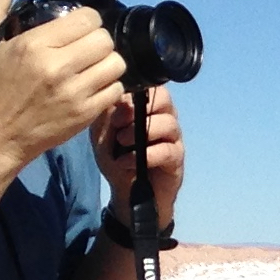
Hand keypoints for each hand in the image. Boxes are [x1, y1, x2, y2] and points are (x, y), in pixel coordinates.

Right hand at [0, 0, 127, 172]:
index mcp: (34, 45)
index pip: (87, 19)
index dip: (86, 21)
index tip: (78, 29)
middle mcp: (57, 67)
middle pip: (105, 40)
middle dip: (98, 41)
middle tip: (86, 49)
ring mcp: (74, 92)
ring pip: (116, 64)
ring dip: (107, 63)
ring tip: (92, 67)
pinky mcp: (85, 113)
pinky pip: (116, 90)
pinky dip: (109, 86)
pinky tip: (93, 86)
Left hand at [92, 81, 183, 231]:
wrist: (125, 194)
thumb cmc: (116, 159)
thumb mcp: (102, 135)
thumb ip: (108, 115)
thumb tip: (120, 98)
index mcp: (146, 107)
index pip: (149, 86)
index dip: (133, 92)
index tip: (114, 107)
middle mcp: (163, 117)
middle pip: (164, 98)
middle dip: (140, 108)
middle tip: (119, 124)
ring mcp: (172, 138)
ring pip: (168, 123)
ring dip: (142, 131)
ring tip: (122, 143)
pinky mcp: (176, 159)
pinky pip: (167, 151)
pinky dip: (145, 156)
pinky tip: (127, 162)